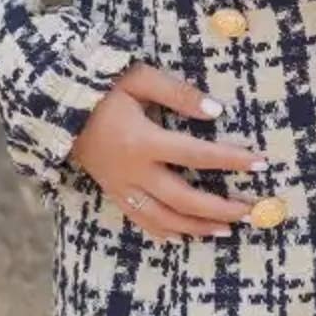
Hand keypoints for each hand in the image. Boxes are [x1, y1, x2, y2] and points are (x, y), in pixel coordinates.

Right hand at [69, 62, 267, 241]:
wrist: (54, 107)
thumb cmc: (102, 88)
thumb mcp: (139, 78)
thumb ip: (178, 93)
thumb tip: (216, 111)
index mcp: (142, 141)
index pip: (197, 155)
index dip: (231, 160)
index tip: (261, 163)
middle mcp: (133, 171)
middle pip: (184, 200)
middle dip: (220, 208)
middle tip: (250, 211)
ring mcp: (121, 187)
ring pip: (164, 219)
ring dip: (197, 228)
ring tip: (227, 230)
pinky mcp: (113, 193)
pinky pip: (141, 221)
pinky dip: (165, 232)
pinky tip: (184, 237)